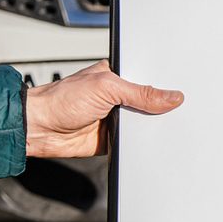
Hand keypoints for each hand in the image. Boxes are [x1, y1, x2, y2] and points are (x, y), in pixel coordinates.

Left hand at [25, 60, 182, 157]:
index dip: (167, 85)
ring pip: (147, 124)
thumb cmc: (60, 99)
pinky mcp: (115, 139)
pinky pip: (136, 142)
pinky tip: (151, 142)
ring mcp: (118, 119)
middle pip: (152, 104)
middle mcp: (120, 98)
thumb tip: (171, 97)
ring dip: (153, 128)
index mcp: (119, 77)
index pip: (151, 79)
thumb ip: (140, 93)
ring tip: (165, 128)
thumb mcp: (106, 87)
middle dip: (163, 109)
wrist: (38, 129)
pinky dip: (143, 144)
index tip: (183, 92)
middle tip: (178, 112)